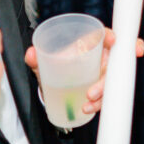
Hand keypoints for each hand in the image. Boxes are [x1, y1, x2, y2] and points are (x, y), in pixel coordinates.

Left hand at [25, 28, 143, 116]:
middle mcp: (99, 57)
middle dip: (105, 80)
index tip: (112, 41)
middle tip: (90, 93)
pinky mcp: (103, 87)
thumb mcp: (46, 63)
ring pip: (111, 82)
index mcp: (88, 44)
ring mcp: (103, 73)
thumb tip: (31, 54)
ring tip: (87, 104)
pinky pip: (107, 94)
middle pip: (111, 63)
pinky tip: (87, 108)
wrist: (56, 86)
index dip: (110, 36)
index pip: (103, 35)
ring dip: (102, 95)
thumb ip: (38, 58)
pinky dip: (99, 103)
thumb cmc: (57, 67)